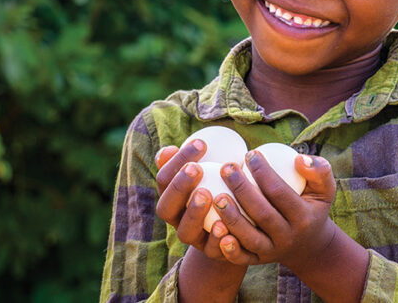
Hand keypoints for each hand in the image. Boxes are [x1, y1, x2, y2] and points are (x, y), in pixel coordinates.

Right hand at [152, 143, 252, 264]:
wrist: (233, 228)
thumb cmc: (216, 188)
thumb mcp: (201, 175)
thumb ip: (185, 161)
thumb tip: (169, 149)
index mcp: (169, 198)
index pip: (164, 179)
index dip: (178, 161)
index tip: (201, 143)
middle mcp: (176, 220)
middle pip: (167, 207)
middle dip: (179, 187)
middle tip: (196, 168)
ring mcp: (193, 239)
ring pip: (185, 232)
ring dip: (193, 213)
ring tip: (207, 195)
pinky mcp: (212, 254)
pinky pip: (211, 250)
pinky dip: (216, 240)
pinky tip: (225, 226)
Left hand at [209, 150, 339, 266]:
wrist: (309, 245)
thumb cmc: (312, 207)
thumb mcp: (325, 190)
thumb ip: (320, 170)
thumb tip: (300, 158)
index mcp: (304, 218)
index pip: (280, 192)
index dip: (263, 172)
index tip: (249, 153)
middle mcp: (288, 237)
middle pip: (262, 214)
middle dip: (242, 189)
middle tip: (226, 168)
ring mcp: (272, 251)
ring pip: (249, 237)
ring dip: (231, 218)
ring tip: (216, 196)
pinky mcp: (258, 261)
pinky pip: (242, 258)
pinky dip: (229, 248)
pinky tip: (215, 229)